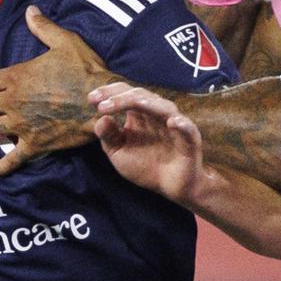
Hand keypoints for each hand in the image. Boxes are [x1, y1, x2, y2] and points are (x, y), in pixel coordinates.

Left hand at [0, 6, 113, 177]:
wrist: (100, 102)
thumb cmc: (84, 70)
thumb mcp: (64, 41)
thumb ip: (43, 27)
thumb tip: (30, 9)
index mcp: (17, 77)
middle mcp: (13, 101)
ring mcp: (21, 125)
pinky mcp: (34, 144)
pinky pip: (13, 157)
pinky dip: (1, 166)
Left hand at [88, 82, 204, 202]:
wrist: (170, 187)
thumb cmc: (145, 166)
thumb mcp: (119, 153)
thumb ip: (109, 137)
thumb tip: (100, 119)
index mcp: (139, 114)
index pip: (125, 94)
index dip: (109, 93)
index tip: (90, 99)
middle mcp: (156, 114)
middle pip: (140, 96)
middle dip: (120, 98)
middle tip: (102, 106)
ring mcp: (174, 125)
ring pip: (163, 107)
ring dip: (148, 103)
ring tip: (133, 103)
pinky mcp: (189, 140)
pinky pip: (187, 129)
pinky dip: (181, 124)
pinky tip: (172, 122)